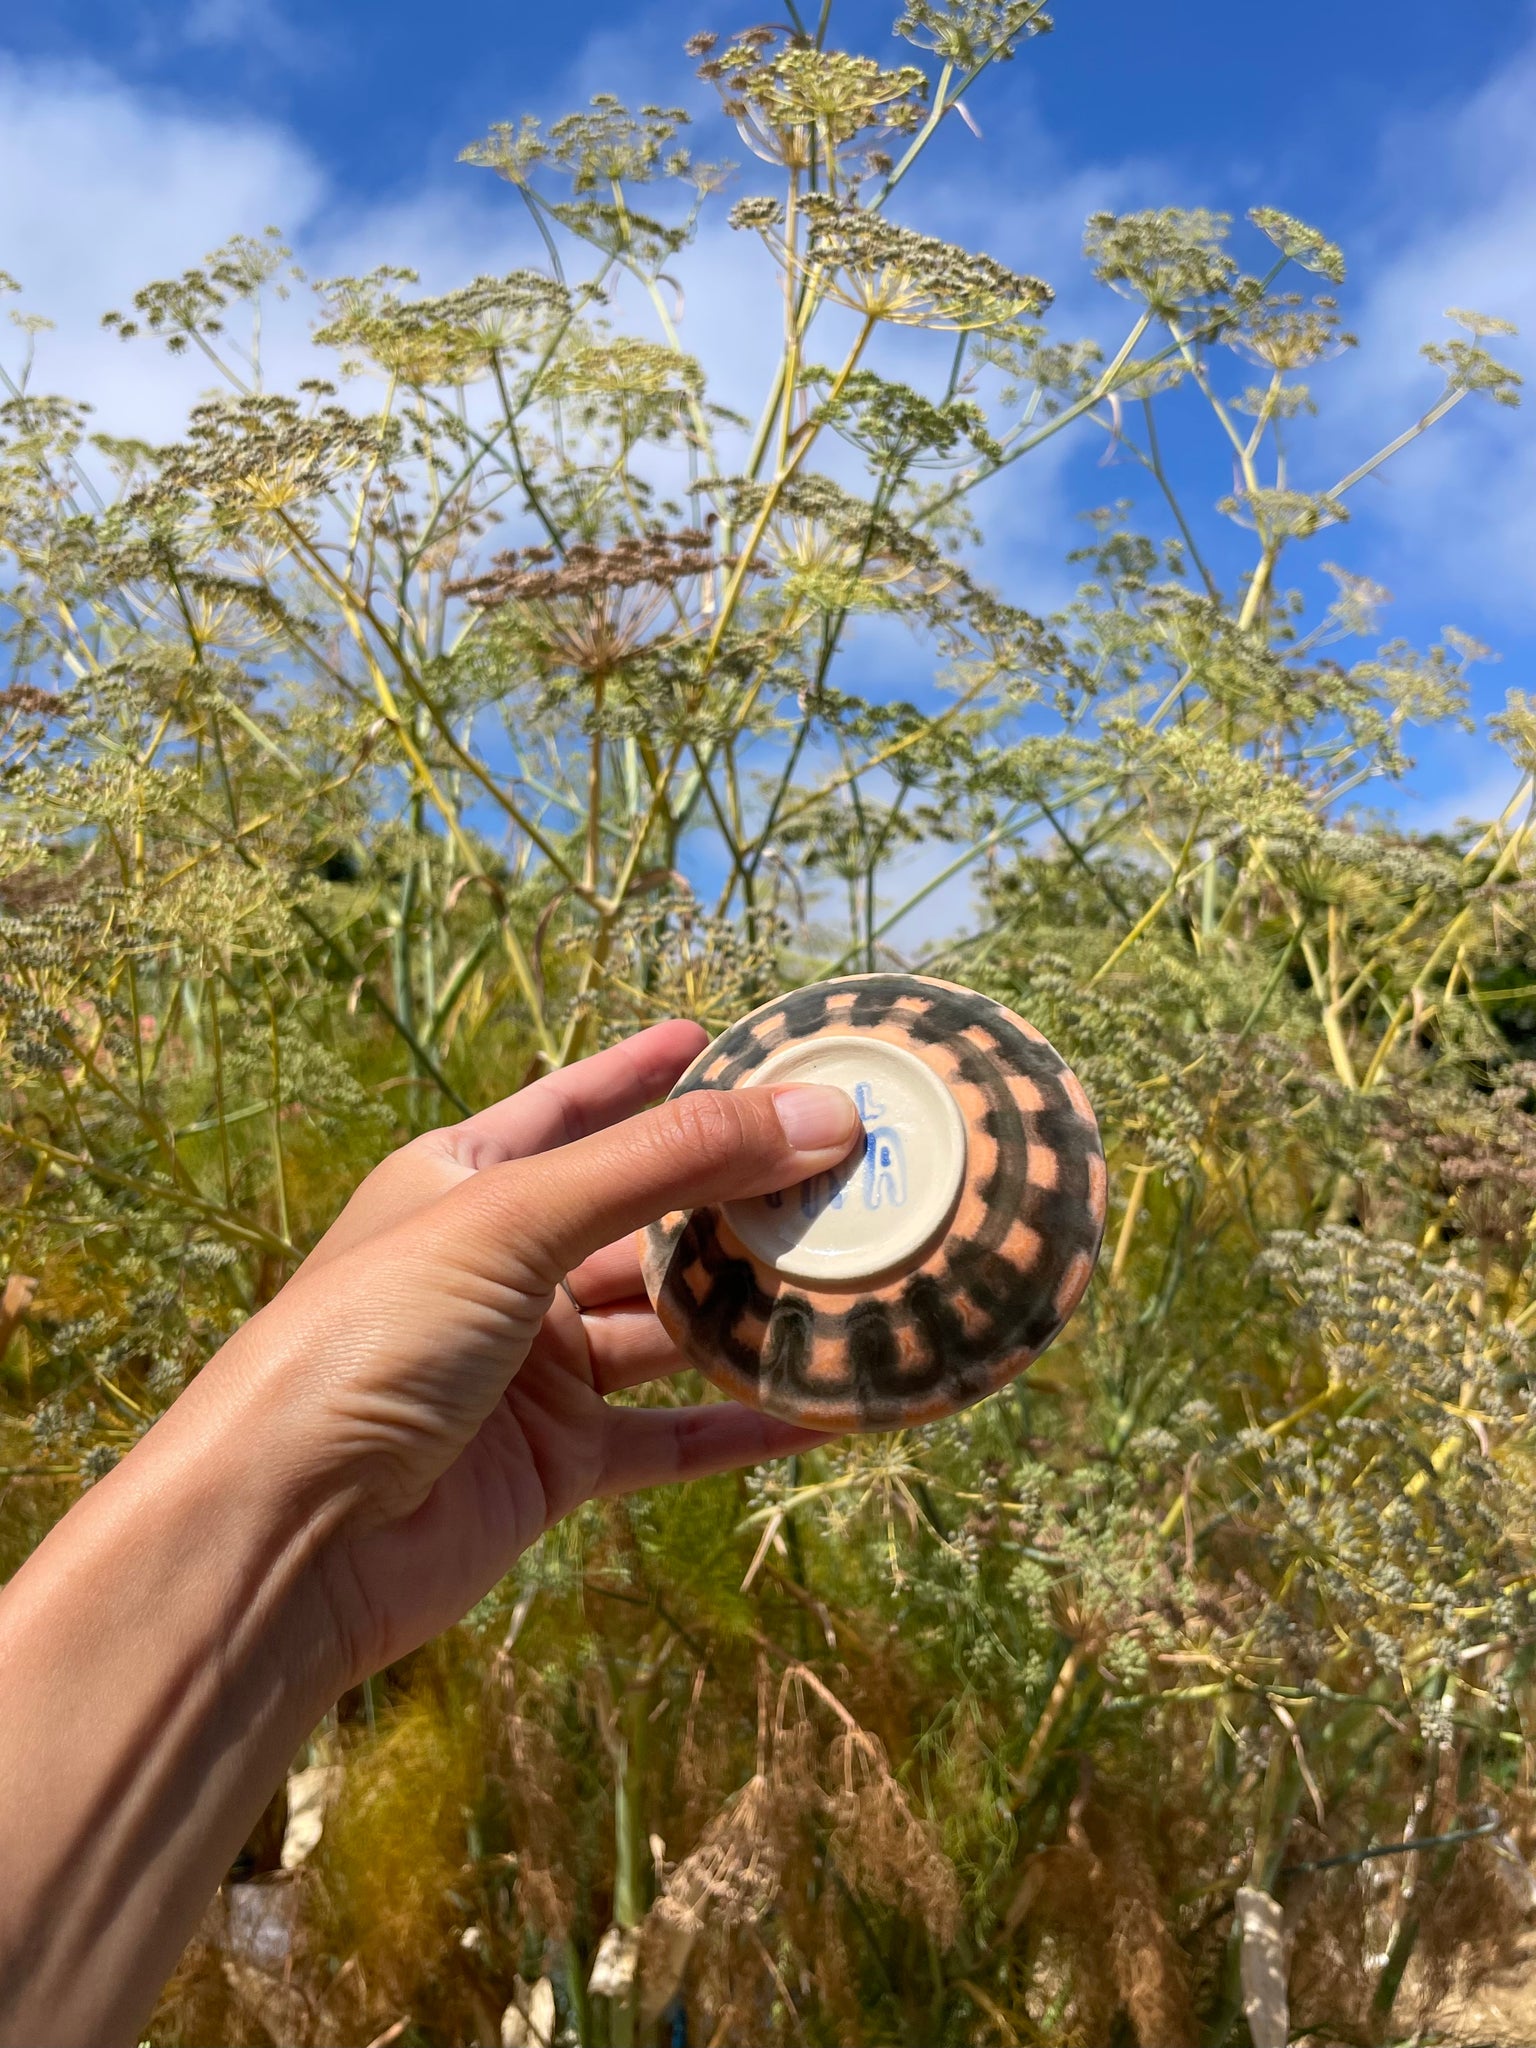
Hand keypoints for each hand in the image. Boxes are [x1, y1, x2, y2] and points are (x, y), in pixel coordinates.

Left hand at [177, 1019, 860, 1684]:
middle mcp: (503, 1268)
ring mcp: (532, 1370)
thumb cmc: (370, 1338)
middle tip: (850, 1164)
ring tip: (867, 1272)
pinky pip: (674, 1435)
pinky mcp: (558, 1464)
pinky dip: (749, 1423)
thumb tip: (817, 1114)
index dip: (647, 1073)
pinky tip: (832, 1406)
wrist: (286, 1534)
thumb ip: (665, 1165)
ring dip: (758, 1309)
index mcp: (463, 1182)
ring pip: (670, 1328)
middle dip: (738, 1197)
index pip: (572, 1107)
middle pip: (645, 1220)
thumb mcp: (514, 1220)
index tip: (728, 1040)